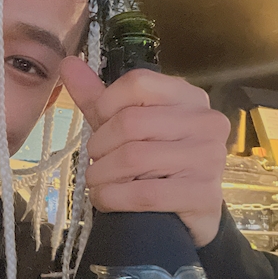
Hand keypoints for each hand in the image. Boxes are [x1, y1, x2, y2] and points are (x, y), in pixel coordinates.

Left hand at [61, 56, 229, 247]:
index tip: (99, 128)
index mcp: (188, 97)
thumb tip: (68, 63)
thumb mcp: (127, 127)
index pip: (137, 83)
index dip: (105, 106)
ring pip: (133, 158)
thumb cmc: (155, 166)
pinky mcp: (203, 195)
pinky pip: (142, 193)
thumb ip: (98, 97)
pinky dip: (113, 199)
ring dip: (101, 176)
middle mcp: (206, 122)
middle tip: (96, 163)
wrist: (187, 215)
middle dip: (99, 148)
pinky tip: (107, 200)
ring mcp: (209, 158)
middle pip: (130, 122)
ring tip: (99, 183)